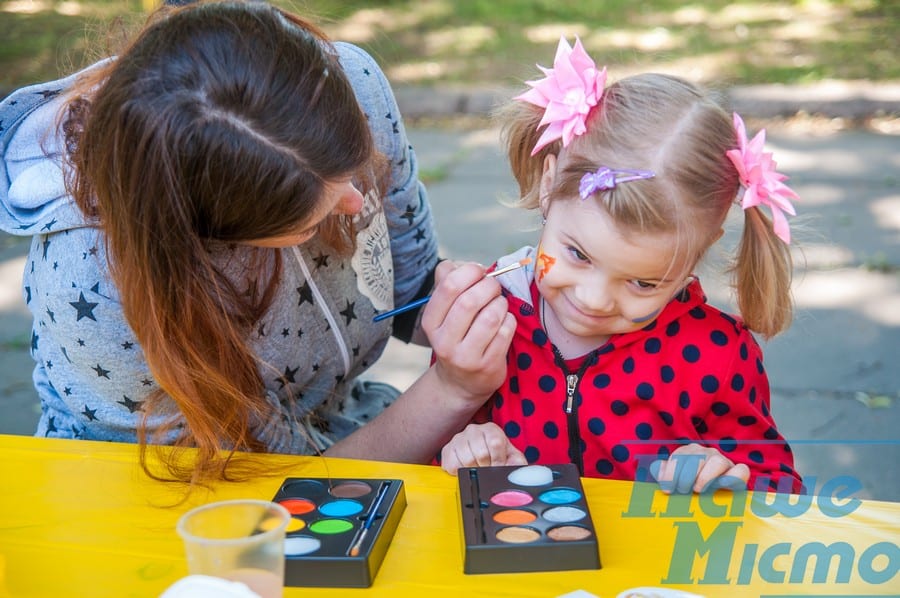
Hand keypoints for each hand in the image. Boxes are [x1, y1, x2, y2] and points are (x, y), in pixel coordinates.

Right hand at [423, 261, 515, 401]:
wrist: (460, 382)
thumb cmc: (457, 335)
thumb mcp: (445, 312)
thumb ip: (448, 282)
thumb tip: (461, 264)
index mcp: (430, 321)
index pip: (449, 286)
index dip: (470, 271)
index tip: (479, 272)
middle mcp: (443, 341)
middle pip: (469, 300)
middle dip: (489, 287)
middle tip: (494, 288)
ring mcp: (465, 356)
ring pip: (490, 316)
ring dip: (501, 304)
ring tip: (499, 305)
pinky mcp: (487, 365)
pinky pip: (505, 331)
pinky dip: (509, 320)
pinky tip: (504, 322)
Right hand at [441, 423, 526, 474]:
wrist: (481, 461)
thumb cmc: (498, 459)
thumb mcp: (513, 459)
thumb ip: (518, 464)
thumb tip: (519, 473)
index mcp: (491, 429)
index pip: (495, 443)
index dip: (498, 459)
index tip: (498, 465)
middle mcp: (473, 430)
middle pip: (481, 453)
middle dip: (486, 466)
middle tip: (487, 468)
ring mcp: (458, 438)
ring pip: (466, 460)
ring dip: (473, 469)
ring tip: (477, 468)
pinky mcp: (447, 449)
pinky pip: (452, 465)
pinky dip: (460, 472)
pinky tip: (465, 468)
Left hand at [650, 443, 748, 493]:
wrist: (715, 500)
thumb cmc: (690, 487)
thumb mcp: (675, 480)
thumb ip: (664, 473)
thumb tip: (659, 469)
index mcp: (691, 452)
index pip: (680, 456)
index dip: (672, 472)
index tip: (667, 489)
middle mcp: (708, 453)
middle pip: (697, 457)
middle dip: (686, 475)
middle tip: (682, 490)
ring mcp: (724, 462)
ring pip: (717, 462)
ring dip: (705, 477)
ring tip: (697, 490)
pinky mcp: (739, 473)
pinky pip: (741, 470)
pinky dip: (733, 477)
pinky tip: (722, 487)